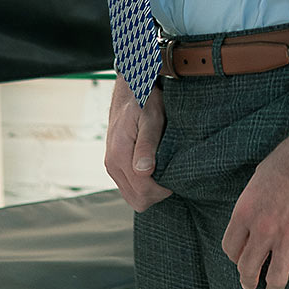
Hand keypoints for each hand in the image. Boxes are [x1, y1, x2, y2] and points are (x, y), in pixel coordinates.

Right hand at [104, 74, 171, 211]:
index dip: (163, 189)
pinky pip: (130, 187)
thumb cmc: (145, 100)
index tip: (177, 176)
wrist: (131, 88)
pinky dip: (144, 185)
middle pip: (137, 200)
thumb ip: (147, 145)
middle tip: (173, 174)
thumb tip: (144, 171)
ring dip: (151, 190)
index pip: (143, 191)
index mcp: (120, 155)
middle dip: (158, 193)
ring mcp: (112, 166)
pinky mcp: (115, 165)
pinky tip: (157, 168)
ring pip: (133, 197)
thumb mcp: (151, 118)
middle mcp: (112, 164)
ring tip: (166, 170)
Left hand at [222, 137, 288, 288]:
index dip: (235, 256)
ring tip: (275, 288)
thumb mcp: (260, 176)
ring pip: (275, 281)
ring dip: (274, 288)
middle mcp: (263, 230)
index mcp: (246, 212)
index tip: (241, 257)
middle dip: (248, 280)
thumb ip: (254, 200)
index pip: (230, 248)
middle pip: (247, 269)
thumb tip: (256, 213)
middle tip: (252, 283)